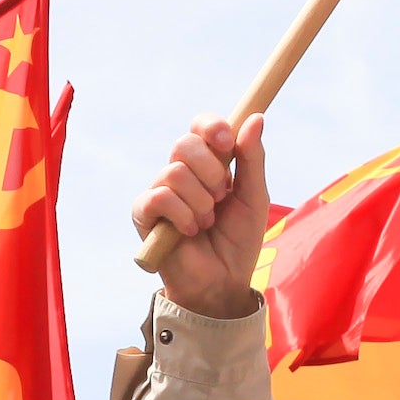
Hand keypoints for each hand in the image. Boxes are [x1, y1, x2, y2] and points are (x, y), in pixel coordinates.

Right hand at [132, 113, 269, 319]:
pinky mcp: (144, 213)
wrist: (223, 282)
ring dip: (200, 201)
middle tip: (221, 197)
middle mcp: (180, 172)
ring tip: (207, 222)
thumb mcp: (254, 197)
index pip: (200, 126)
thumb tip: (255, 117)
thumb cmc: (238, 240)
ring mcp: (159, 192)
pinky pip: (160, 197)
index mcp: (207, 163)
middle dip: (210, 171)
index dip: (212, 128)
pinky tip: (189, 232)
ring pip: (174, 172)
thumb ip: (253, 159)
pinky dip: (183, 215)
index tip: (227, 143)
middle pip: (184, 143)